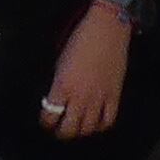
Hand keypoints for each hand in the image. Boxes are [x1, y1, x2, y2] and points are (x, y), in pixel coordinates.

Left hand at [41, 7, 131, 138]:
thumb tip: (55, 98)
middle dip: (61, 132)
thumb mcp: (60, 61)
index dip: (46, 122)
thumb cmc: (80, 38)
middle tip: (58, 130)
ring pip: (88, 128)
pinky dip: (100, 126)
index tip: (45, 121)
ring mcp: (99, 98)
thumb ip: (58, 83)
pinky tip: (95, 124)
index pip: (50, 115)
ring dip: (79, 131)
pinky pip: (107, 120)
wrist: (107, 27)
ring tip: (76, 129)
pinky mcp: (114, 96)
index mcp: (63, 86)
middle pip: (69, 128)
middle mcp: (80, 97)